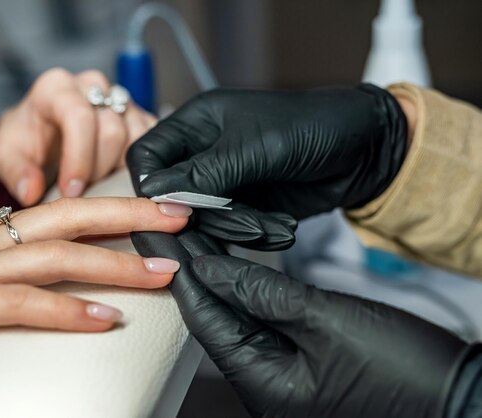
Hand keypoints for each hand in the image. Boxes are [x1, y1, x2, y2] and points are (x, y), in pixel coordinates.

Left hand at [0, 68, 156, 205]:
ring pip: (137, 136)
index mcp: (56, 88)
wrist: (42, 135)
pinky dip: (142, 163)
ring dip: (120, 168)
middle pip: (111, 130)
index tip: (71, 190)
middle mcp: (91, 85)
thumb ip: (16, 173)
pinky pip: (153, 139)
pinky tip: (121, 177)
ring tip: (99, 182)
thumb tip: (30, 190)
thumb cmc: (26, 142)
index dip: (78, 159)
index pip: (78, 116)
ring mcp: (119, 97)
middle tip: (82, 191)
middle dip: (97, 169)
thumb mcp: (7, 157)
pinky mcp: (139, 113)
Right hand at [0, 197, 189, 382]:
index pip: (62, 212)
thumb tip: (46, 275)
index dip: (113, 209)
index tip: (155, 212)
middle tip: (181, 217)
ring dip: (119, 265)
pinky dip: (67, 312)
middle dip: (132, 215)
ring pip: (58, 257)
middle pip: (72, 217)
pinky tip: (104, 321)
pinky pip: (20, 305)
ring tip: (166, 273)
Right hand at [127, 84, 407, 219]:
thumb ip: (204, 172)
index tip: (178, 212)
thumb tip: (158, 197)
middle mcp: (203, 151)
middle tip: (241, 223)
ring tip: (273, 227)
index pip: (147, 158)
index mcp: (197, 122)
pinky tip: (282, 229)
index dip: (153, 188)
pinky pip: (229, 230)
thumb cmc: (312, 128)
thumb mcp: (255, 148)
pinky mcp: (243, 205)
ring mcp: (223, 181)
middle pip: (172, 196)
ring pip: (202, 219)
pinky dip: (253, 234)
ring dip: (236, 228)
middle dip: (206, 216)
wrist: (366, 150)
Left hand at [176, 255, 473, 417]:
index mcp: (261, 381)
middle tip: (175, 229)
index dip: (183, 272)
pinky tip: (239, 266)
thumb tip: (210, 268)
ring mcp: (283, 376)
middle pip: (215, 318)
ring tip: (201, 236)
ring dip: (220, 278)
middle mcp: (263, 383)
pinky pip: (261, 323)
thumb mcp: (325, 321)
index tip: (161, 237)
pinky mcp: (302, 363)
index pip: (205, 317)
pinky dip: (248, 292)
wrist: (456, 396)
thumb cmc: (401, 368)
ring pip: (237, 318)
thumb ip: (261, 293)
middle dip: (195, 272)